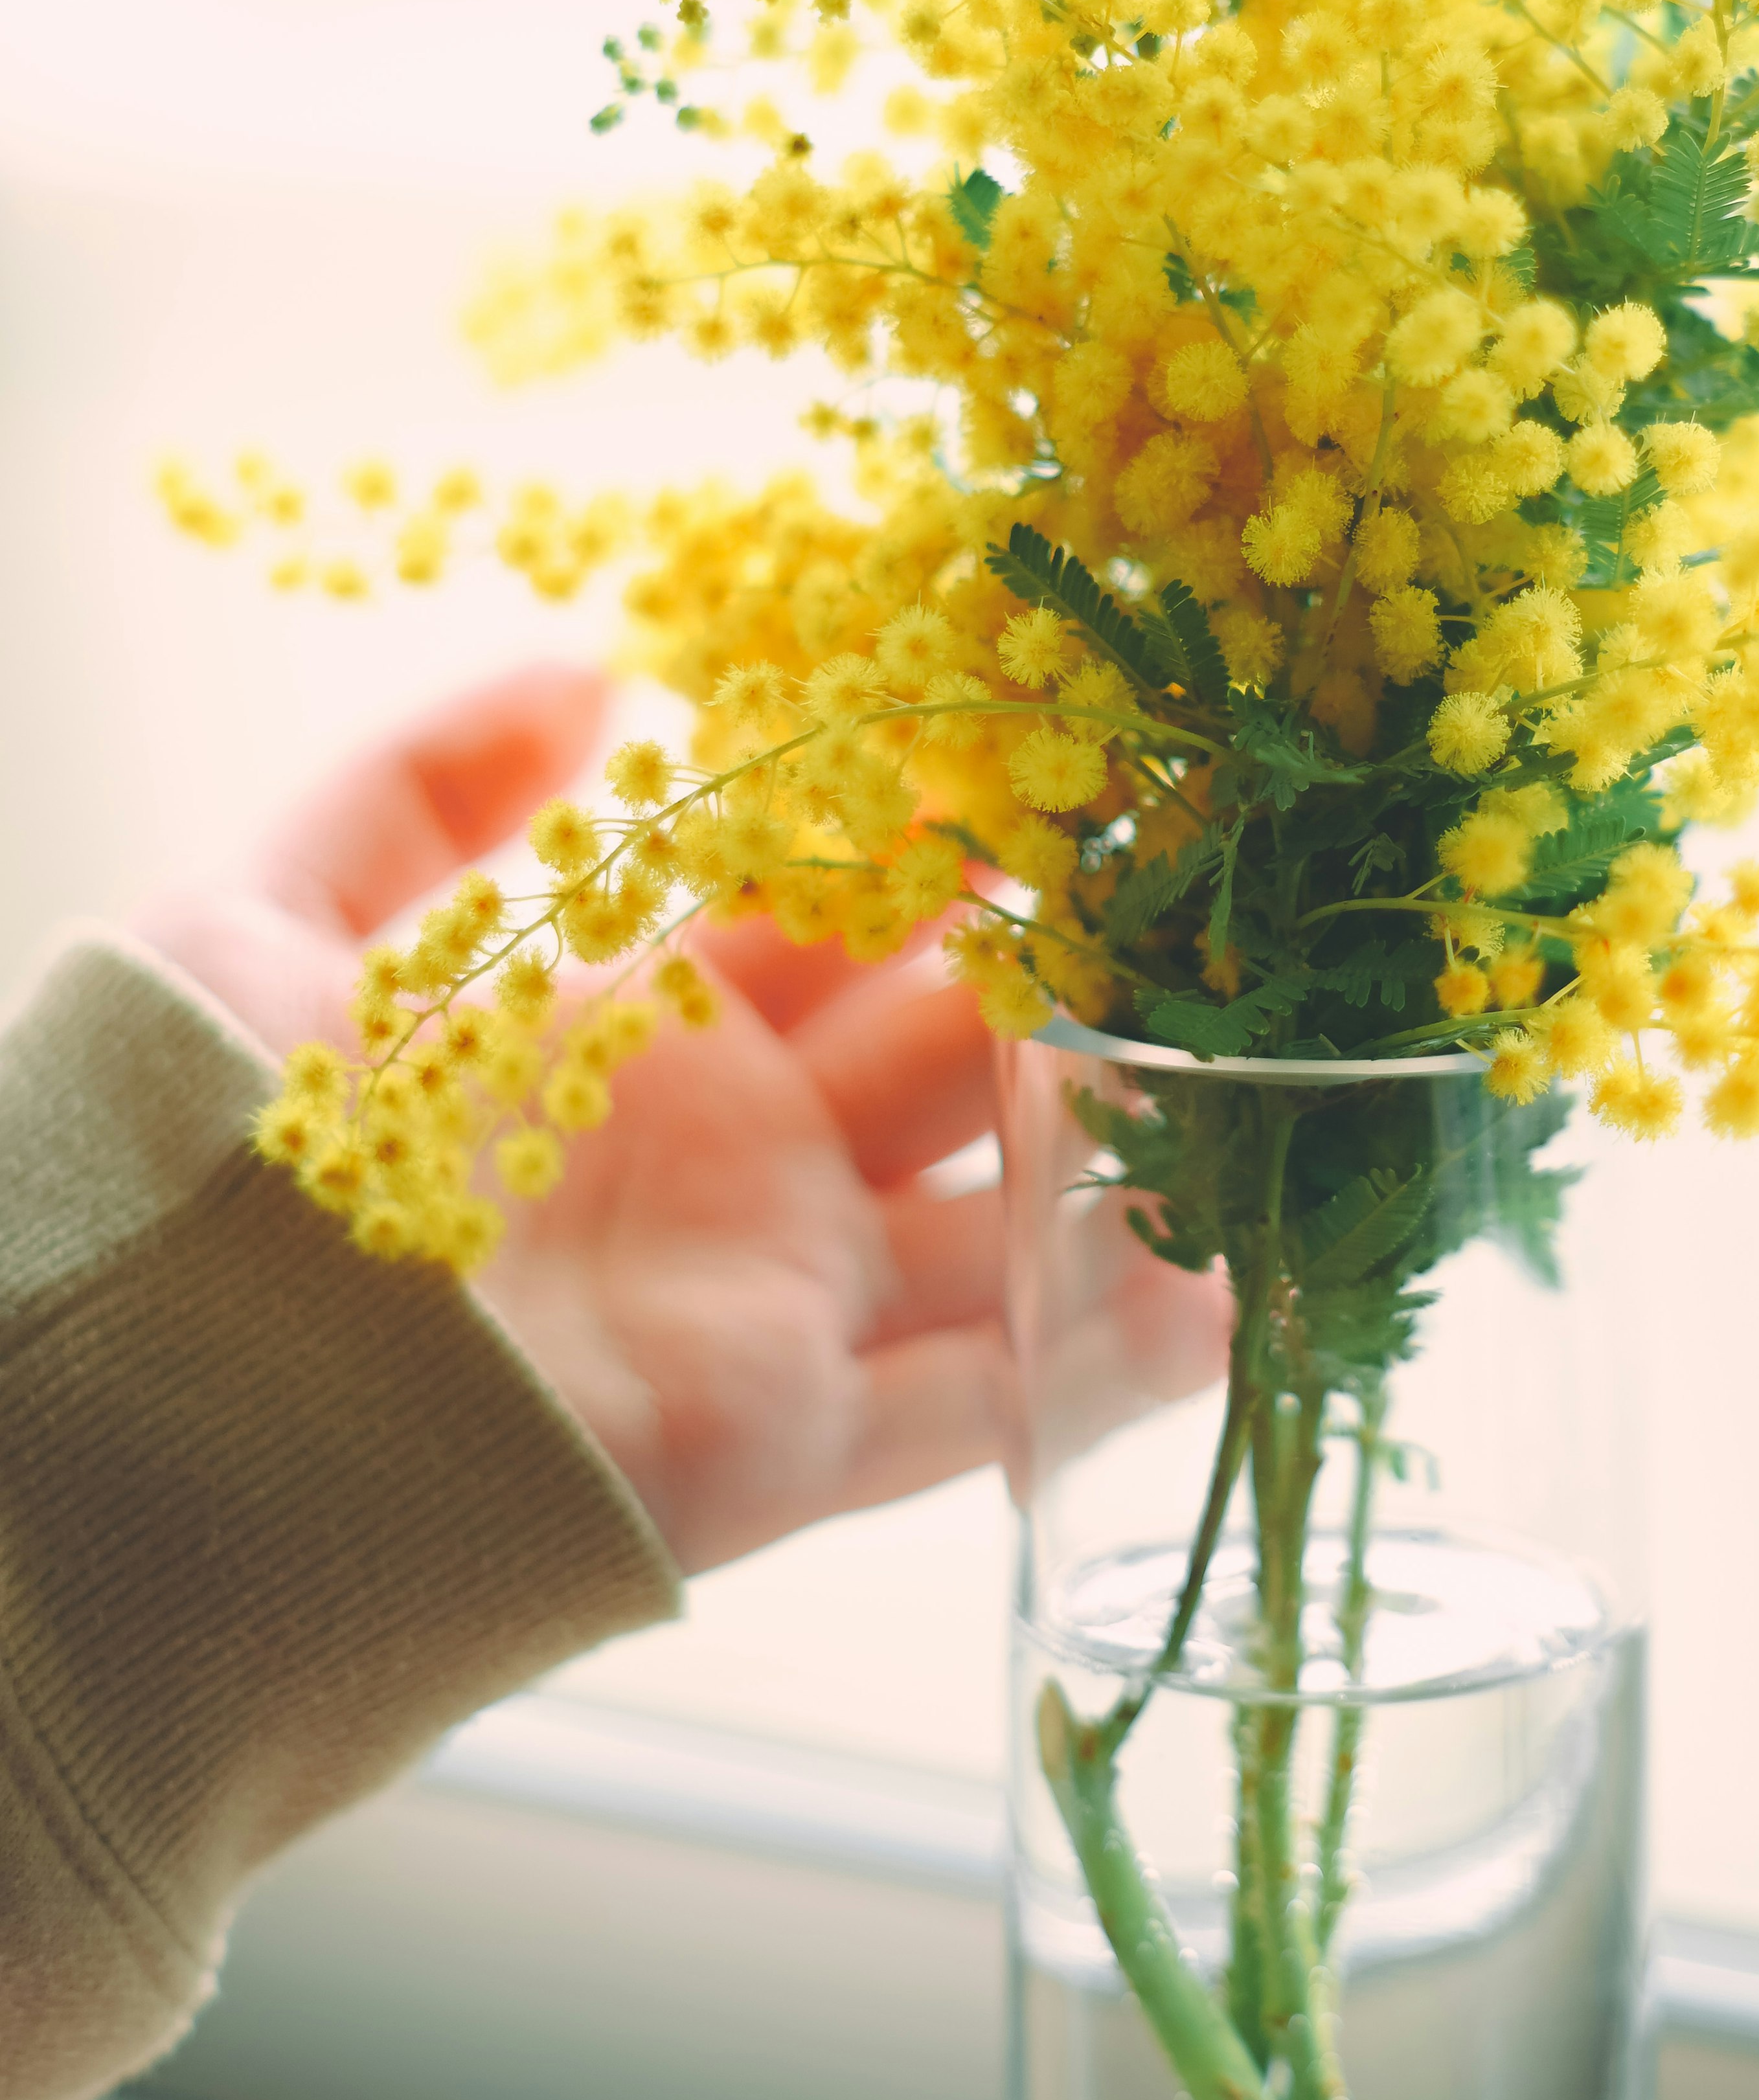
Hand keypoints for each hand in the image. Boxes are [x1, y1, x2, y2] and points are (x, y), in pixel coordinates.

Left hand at [135, 666, 1227, 1572]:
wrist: (156, 1429)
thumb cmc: (198, 1168)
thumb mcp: (262, 926)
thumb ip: (416, 784)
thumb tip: (585, 662)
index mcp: (624, 1021)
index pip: (825, 904)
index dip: (932, 830)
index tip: (1049, 740)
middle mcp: (721, 1153)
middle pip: (940, 1041)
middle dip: (1065, 957)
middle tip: (1192, 865)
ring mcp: (763, 1295)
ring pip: (992, 1209)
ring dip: (1117, 1141)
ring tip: (1260, 1053)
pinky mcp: (782, 1437)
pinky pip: (976, 1399)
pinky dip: (1102, 1358)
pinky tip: (1217, 1288)